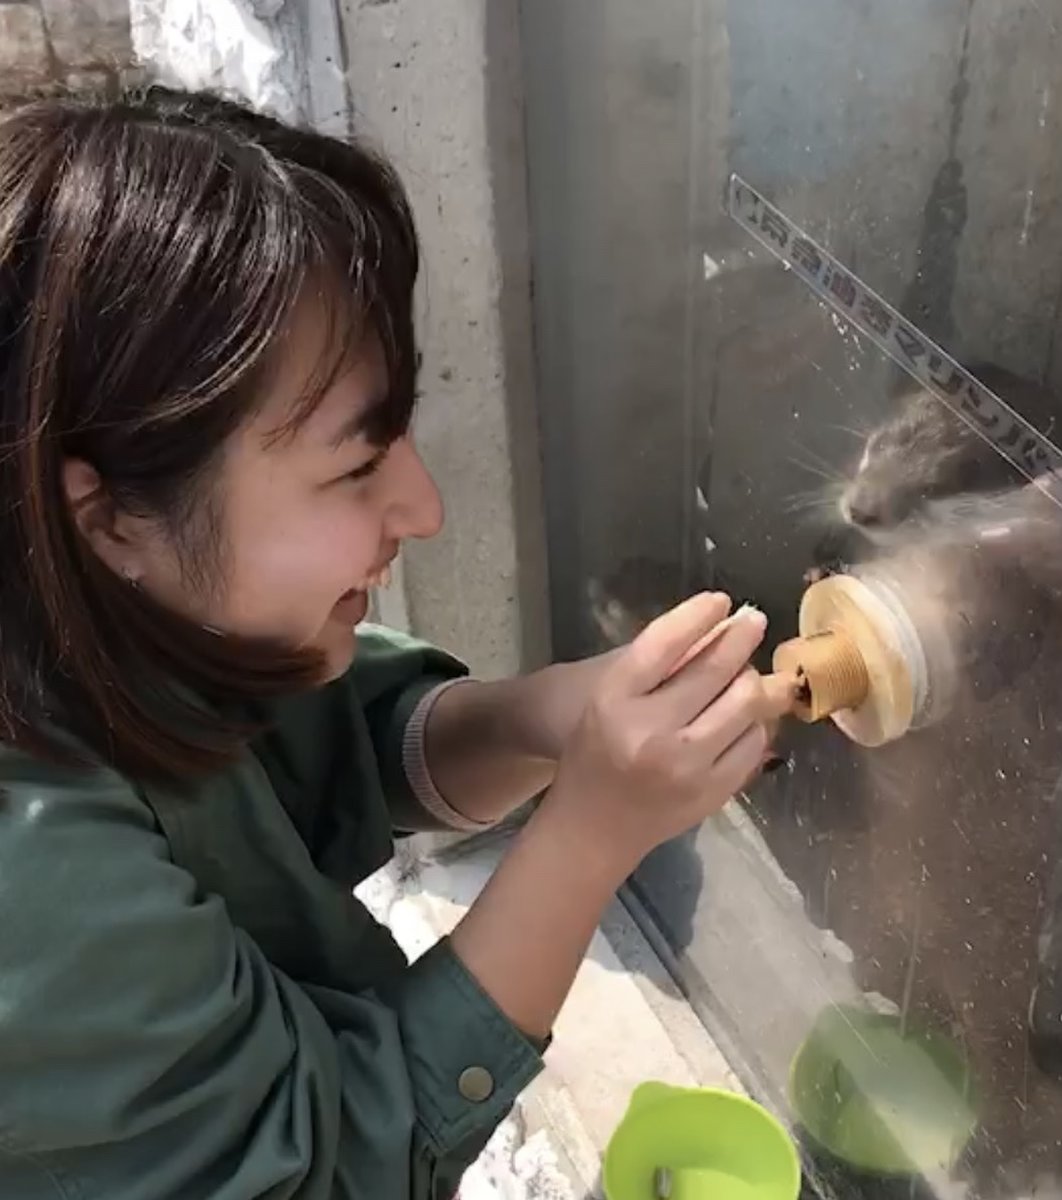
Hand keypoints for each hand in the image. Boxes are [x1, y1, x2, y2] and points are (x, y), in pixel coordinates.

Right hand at [543, 593, 789, 872]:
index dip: (697, 615)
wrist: (594, 828)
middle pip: (715, 670)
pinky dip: (755, 721)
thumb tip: (716, 625)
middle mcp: (651, 732)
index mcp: (614, 700)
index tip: (720, 600)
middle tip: (754, 619)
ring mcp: (687, 766)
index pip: (663, 643)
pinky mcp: (713, 792)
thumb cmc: (596, 751)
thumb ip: (656, 664)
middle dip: (741, 636)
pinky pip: (754, 741)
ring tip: (745, 670)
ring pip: (746, 702)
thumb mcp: (609, 698)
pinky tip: (744, 713)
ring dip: (751, 678)